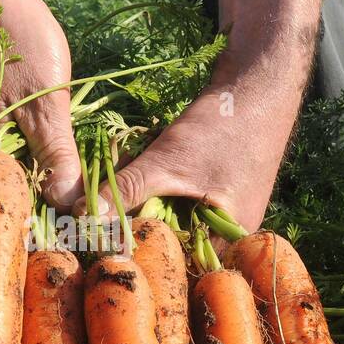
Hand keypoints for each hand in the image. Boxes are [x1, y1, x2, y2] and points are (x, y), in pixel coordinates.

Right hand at [0, 0, 82, 209]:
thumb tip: (67, 201)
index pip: (15, 200)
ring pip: (20, 162)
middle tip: (92, 202)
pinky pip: (18, 140)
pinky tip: (66, 143)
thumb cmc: (16, 42)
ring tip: (87, 178)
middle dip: (52, 193)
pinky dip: (41, 146)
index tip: (83, 220)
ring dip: (50, 170)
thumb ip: (56, 153)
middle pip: (17, 184)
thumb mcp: (46, 102)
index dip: (49, 214)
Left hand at [82, 48, 310, 233]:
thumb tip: (84, 217)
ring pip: (172, 213)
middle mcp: (229, 229)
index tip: (104, 243)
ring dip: (144, 198)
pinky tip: (139, 162)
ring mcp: (226, 204)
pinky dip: (158, 181)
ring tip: (119, 179)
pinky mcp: (217, 181)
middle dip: (138, 223)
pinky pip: (179, 193)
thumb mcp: (168, 162)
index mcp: (228, 238)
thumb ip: (127, 189)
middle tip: (105, 209)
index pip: (177, 263)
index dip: (141, 253)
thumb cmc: (223, 127)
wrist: (259, 81)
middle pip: (173, 239)